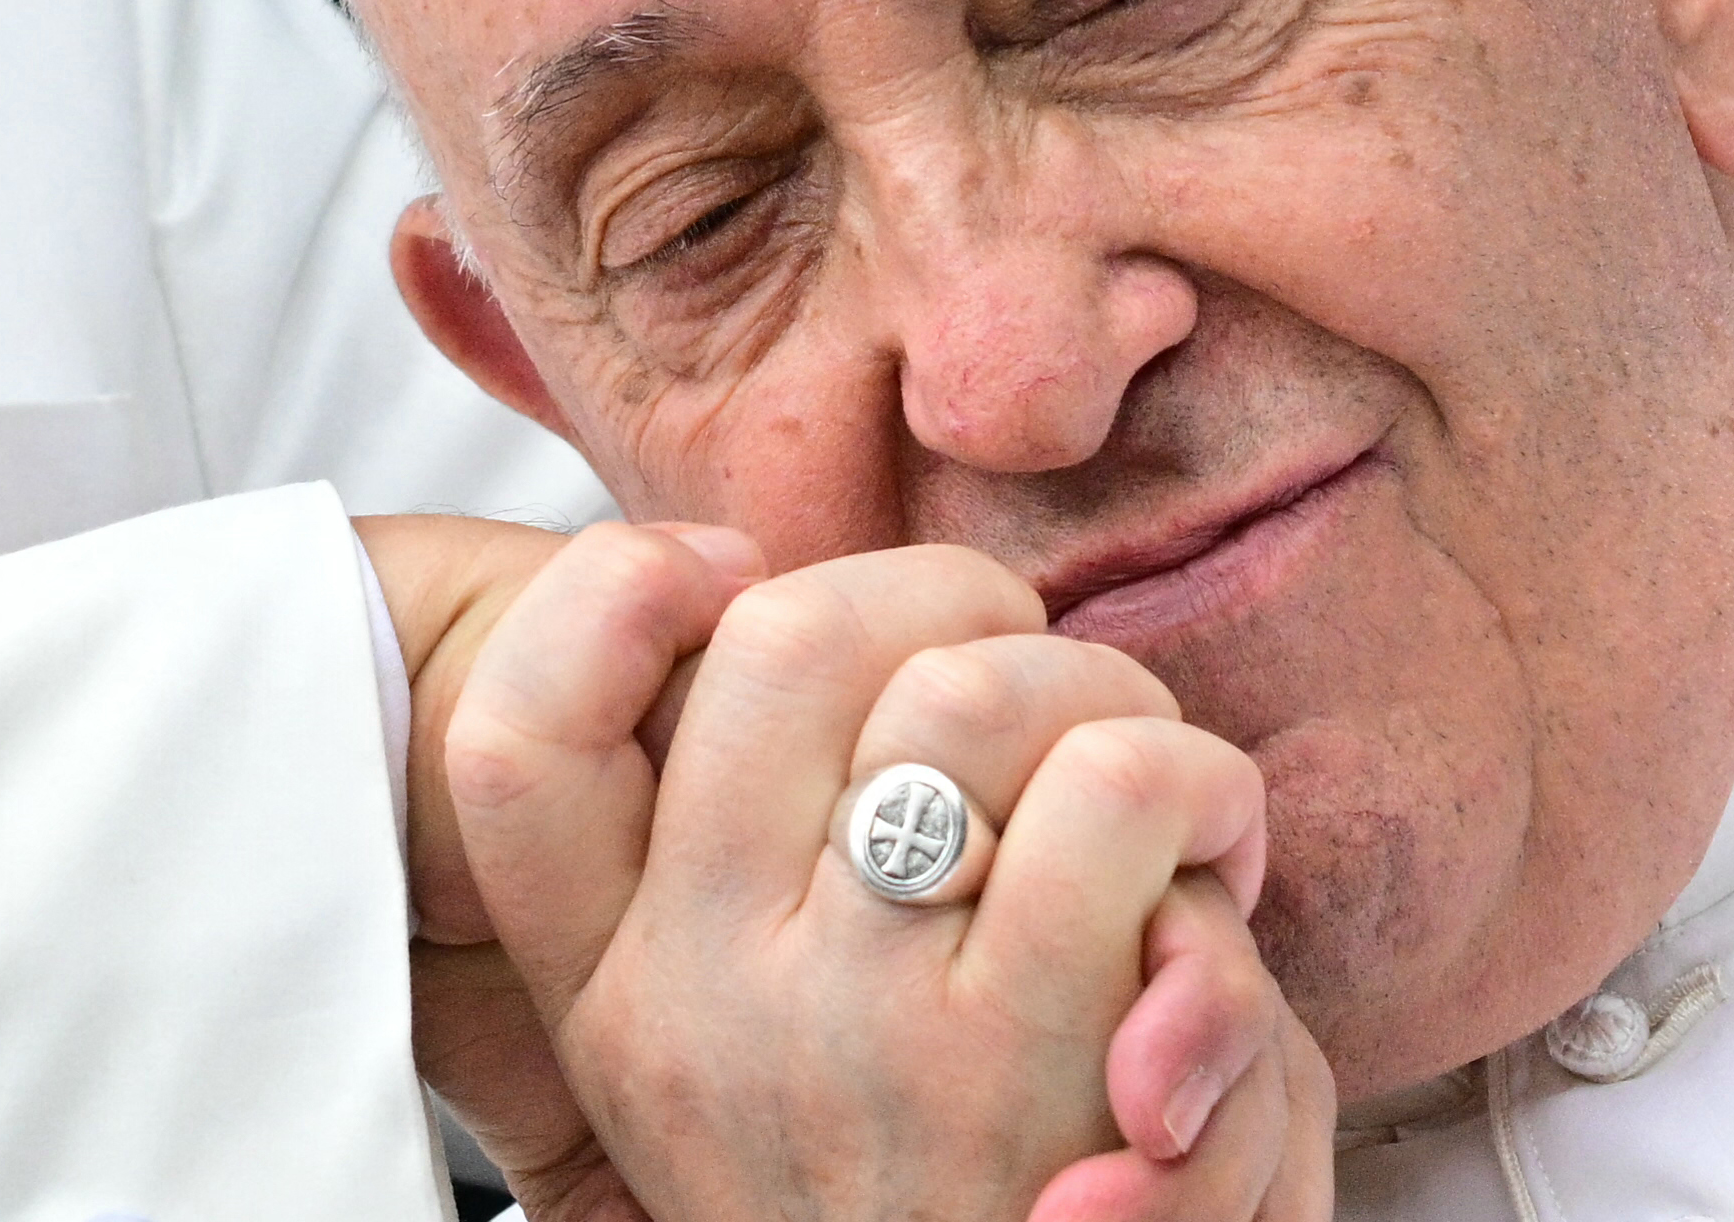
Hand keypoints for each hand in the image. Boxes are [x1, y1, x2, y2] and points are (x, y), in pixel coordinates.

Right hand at [440, 525, 1329, 1221]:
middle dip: (958, 603)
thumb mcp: (790, 1057)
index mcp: (630, 990)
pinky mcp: (1011, 1057)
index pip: (517, 742)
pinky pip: (1116, 790)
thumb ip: (781, 861)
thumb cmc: (972, 1211)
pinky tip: (1215, 867)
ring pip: (972, 687)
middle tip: (1037, 702)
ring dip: (1108, 703)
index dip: (613, 592)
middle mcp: (704, 996)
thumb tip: (829, 636)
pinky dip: (1201, 790)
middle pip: (784, 631)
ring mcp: (848, 1022)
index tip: (733, 576)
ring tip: (1156, 800)